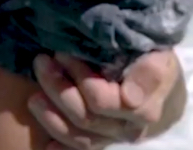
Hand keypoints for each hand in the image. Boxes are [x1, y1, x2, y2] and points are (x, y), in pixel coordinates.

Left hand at [27, 50, 184, 147]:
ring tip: (34, 95)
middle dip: (58, 89)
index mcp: (142, 108)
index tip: (62, 52)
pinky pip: (79, 149)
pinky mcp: (100, 140)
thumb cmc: (153, 60)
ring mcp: (112, 137)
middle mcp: (126, 129)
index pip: (100, 101)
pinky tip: (46, 145)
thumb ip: (150, 73)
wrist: (157, 79)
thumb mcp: (159, 57)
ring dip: (51, 117)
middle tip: (41, 62)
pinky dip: (61, 146)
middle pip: (85, 117)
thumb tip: (130, 98)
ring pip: (78, 137)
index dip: (78, 76)